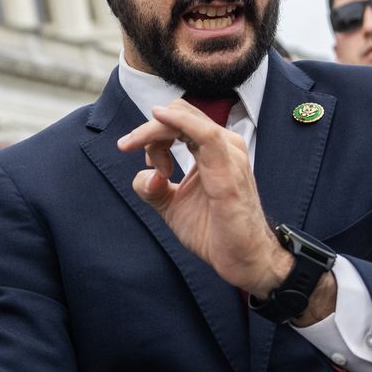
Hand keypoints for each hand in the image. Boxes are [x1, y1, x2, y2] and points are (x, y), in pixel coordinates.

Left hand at [117, 99, 287, 295]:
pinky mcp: (229, 169)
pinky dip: (179, 123)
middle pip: (179, 113)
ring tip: (143, 157)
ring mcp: (229, 154)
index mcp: (213, 149)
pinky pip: (204, 134)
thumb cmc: (215, 231)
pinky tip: (158, 119)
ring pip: (186, 119)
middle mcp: (224, 145)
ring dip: (154, 131)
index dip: (151, 134)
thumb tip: (144, 175)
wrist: (242, 259)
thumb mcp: (172, 206)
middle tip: (129, 148)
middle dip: (148, 129)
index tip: (142, 161)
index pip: (178, 121)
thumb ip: (153, 188)